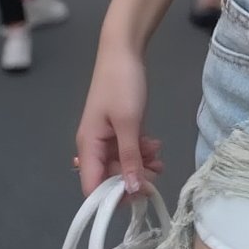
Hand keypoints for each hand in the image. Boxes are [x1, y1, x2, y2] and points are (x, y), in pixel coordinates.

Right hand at [75, 40, 163, 197]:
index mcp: (89, 146)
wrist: (123, 51)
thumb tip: (130, 190)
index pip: (92, 187)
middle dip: (132, 179)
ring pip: (122, 164)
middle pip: (110, 177)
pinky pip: (129, 149)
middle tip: (156, 175)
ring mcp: (107, 137)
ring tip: (159, 158)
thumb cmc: (121, 85)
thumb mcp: (128, 123)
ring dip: (141, 165)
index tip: (138, 196)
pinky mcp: (120, 128)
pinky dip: (141, 151)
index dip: (112, 197)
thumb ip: (130, 157)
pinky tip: (155, 146)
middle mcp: (95, 145)